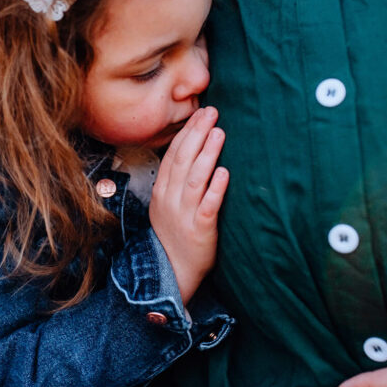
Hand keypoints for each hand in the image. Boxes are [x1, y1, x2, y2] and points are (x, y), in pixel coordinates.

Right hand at [150, 106, 228, 304]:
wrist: (173, 273)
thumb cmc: (175, 236)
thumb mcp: (167, 205)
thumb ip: (177, 181)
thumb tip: (193, 152)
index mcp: (162, 191)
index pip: (174, 154)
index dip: (187, 132)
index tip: (200, 113)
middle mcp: (170, 199)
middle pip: (183, 160)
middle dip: (197, 134)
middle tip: (212, 113)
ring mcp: (184, 214)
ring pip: (195, 179)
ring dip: (207, 154)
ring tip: (219, 133)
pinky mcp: (200, 230)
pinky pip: (207, 206)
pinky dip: (215, 189)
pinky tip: (224, 172)